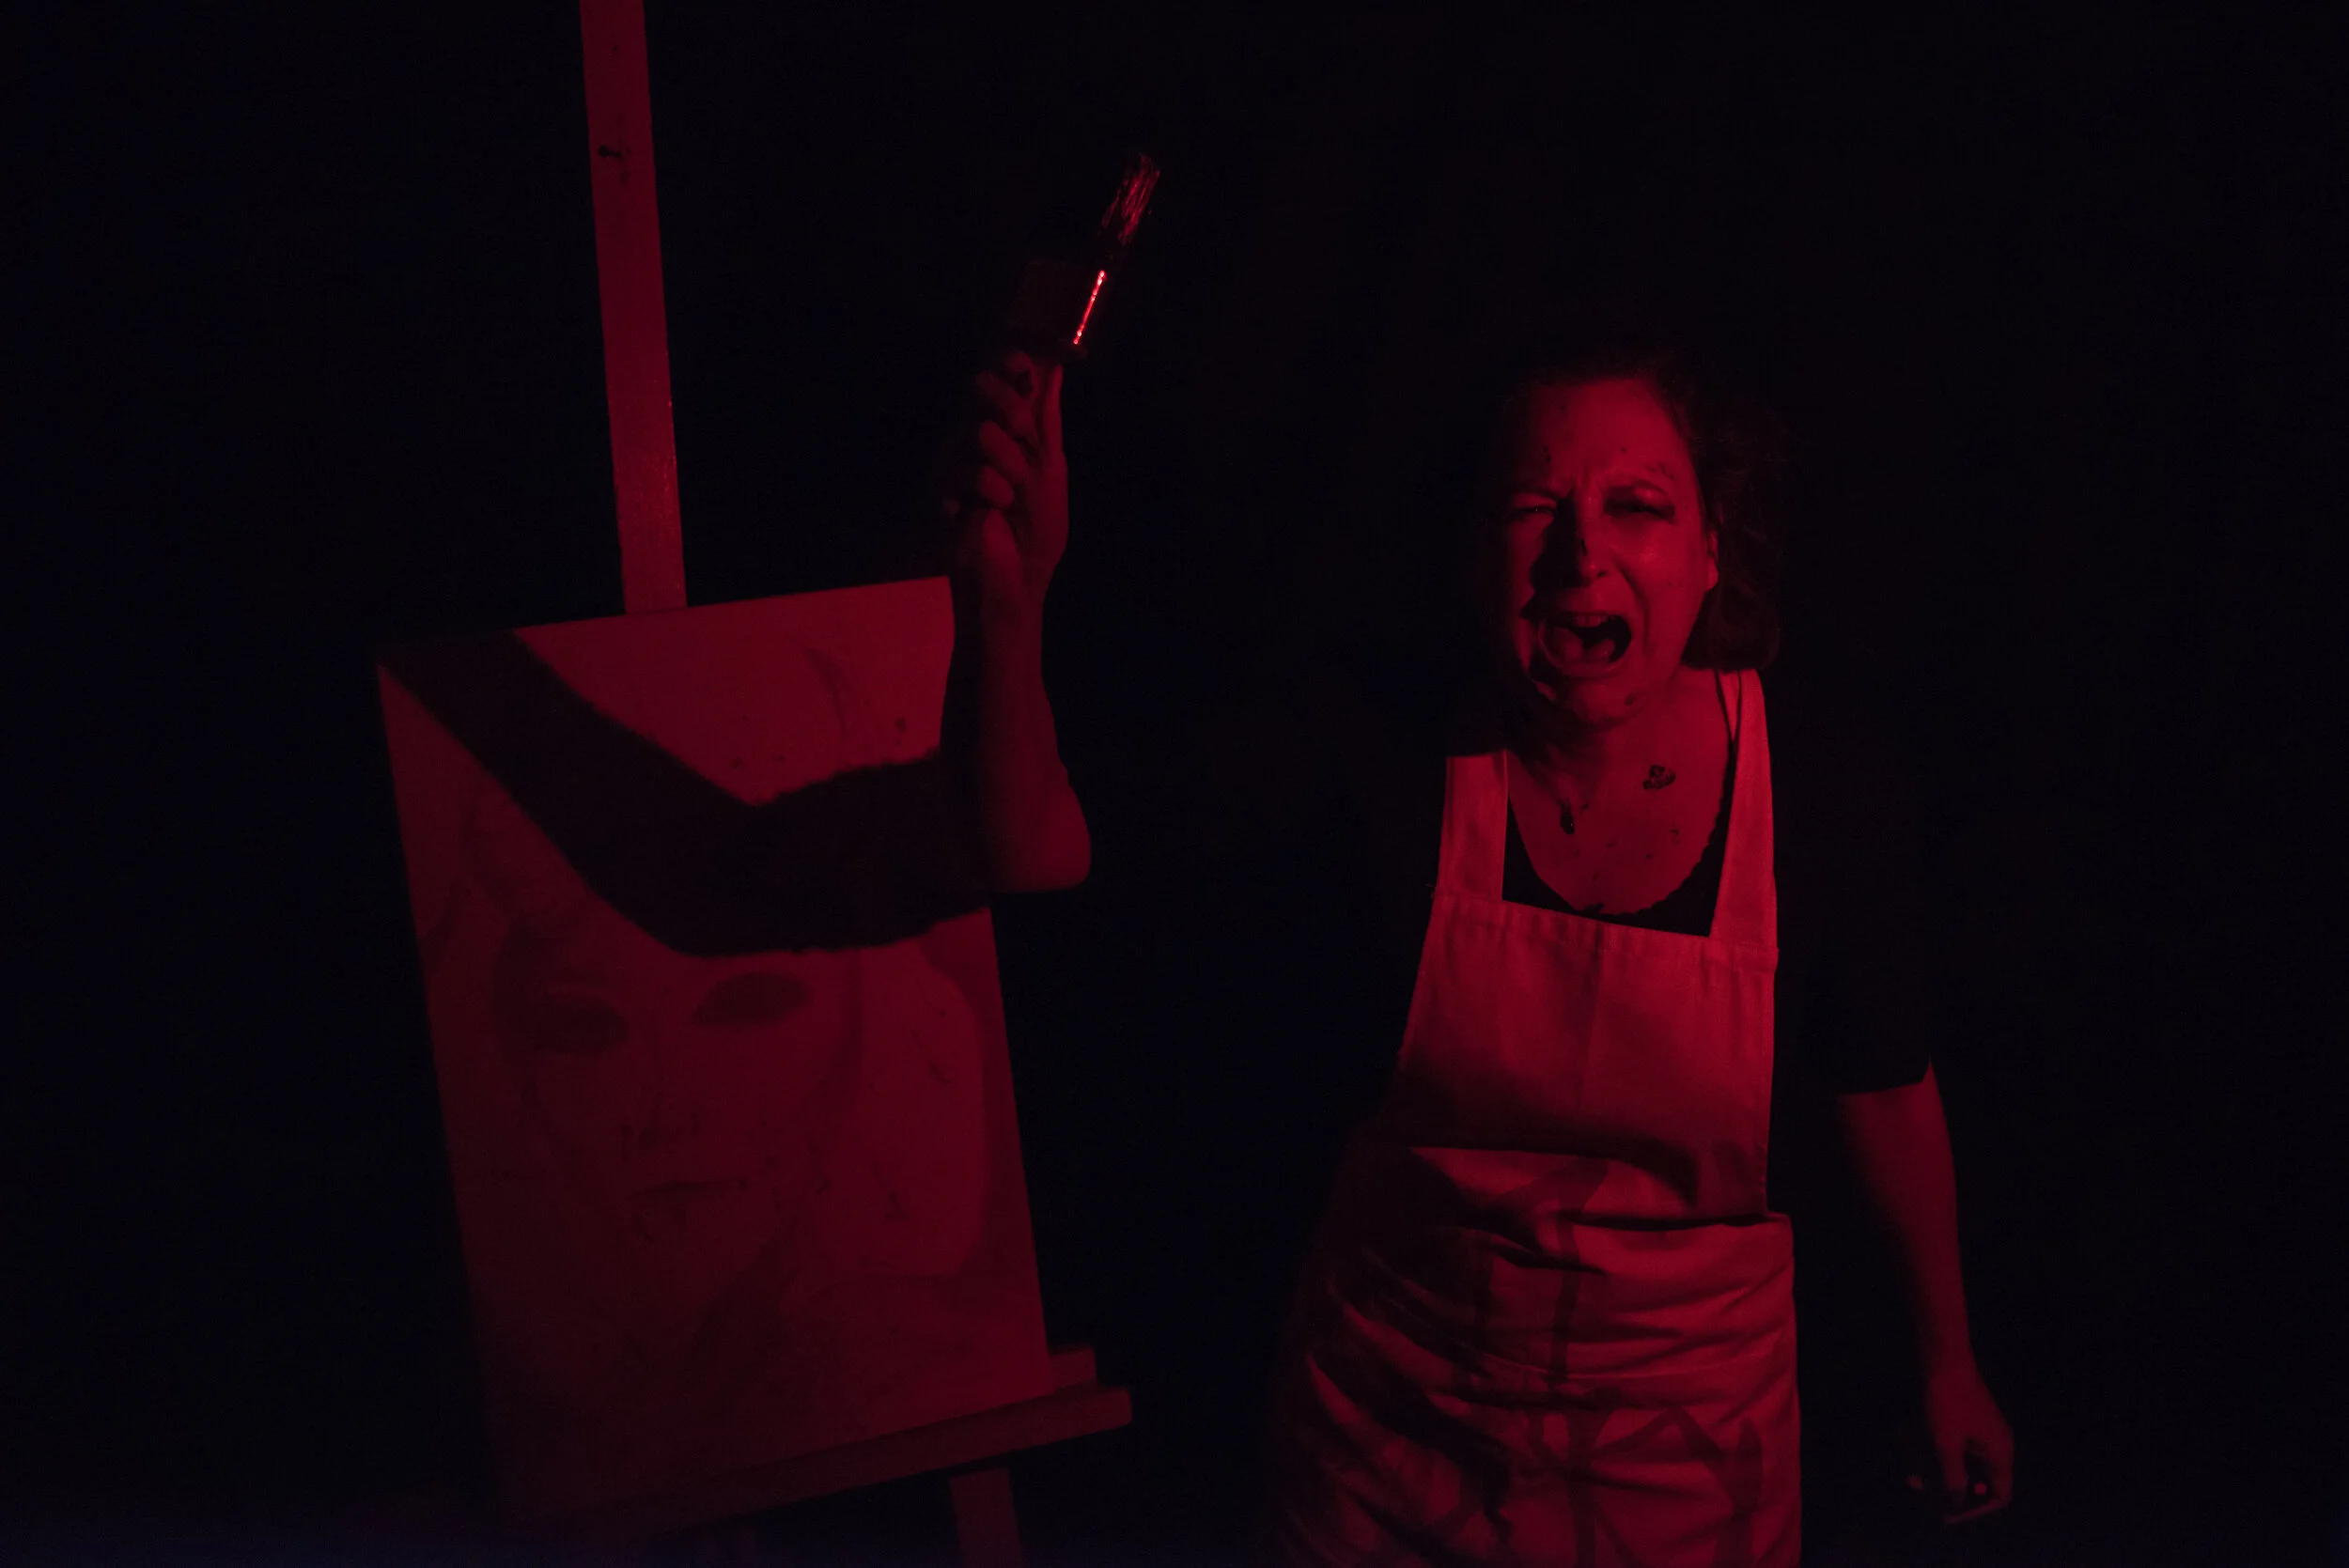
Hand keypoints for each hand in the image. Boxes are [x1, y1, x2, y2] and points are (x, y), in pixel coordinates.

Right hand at [933, 350, 1066, 621]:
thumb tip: (1053, 368)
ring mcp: (950, 463)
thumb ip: (1046, 419)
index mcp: (997, 428)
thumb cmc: (1036, 528)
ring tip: (1012, 495)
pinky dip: (995, 494)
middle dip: (1011, 407)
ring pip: (979, 430)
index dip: (1008, 362)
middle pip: (979, 386)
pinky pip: (973, 473)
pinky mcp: (938, 492)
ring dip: (1011, 465)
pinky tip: (993, 513)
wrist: (1019, 582)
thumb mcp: (1050, 467)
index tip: (1025, 367)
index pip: (993, 375)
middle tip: (1023, 435)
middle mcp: (968, 438)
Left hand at [1908, 1359, 2013, 1522]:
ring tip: (1906, 1466)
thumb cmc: (1947, 1402)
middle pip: (1976, 1480)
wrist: (1941, 1357)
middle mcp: (1995, 1444)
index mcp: (2000, 1453)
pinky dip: (1930, 1444)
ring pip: (1958, 1460)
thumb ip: (1953, 1479)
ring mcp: (1981, 1430)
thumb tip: (1956, 1504)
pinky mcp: (1965, 1417)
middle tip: (1916, 1486)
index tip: (1948, 1513)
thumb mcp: (1946, 1445)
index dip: (1975, 1510)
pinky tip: (1904, 1437)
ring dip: (1932, 1464)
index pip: (1999, 1496)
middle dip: (1944, 1484)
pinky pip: (1950, 1441)